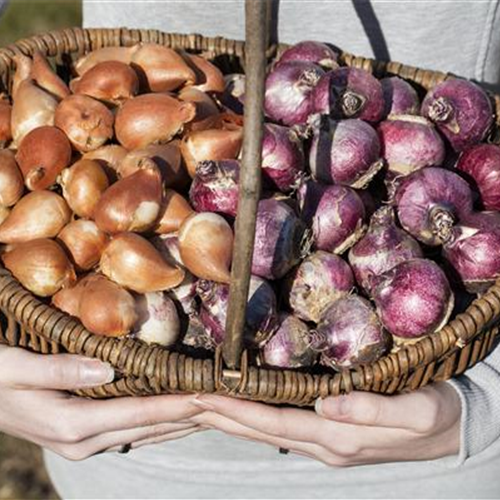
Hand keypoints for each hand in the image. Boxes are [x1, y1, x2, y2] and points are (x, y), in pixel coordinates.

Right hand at [0, 345, 202, 460]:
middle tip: (228, 403)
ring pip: (148, 431)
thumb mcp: (15, 369)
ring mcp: (87, 442)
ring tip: (216, 410)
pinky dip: (162, 421)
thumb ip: (59, 368)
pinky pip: (136, 430)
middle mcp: (86, 439)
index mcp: (73, 422)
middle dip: (192, 415)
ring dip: (183, 421)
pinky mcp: (86, 436)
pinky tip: (181, 415)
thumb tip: (107, 368)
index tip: (211, 396)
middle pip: (152, 425)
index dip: (179, 403)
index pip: (141, 411)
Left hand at [190, 383, 460, 465]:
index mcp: (342, 437)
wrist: (455, 430)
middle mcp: (328, 444)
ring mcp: (329, 444)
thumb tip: (327, 403)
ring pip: (269, 432)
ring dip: (235, 420)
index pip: (277, 422)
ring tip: (204, 406)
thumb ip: (374, 409)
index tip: (204, 397)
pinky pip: (284, 429)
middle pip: (264, 431)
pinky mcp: (334, 436)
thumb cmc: (439, 414)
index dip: (239, 411)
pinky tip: (246, 411)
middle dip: (224, 417)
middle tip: (188, 400)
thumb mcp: (417, 409)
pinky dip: (257, 419)